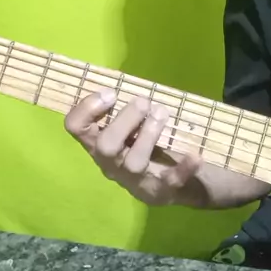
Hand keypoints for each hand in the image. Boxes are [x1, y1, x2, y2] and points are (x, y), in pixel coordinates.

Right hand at [64, 89, 204, 206]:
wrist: (176, 184)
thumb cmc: (146, 144)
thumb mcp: (130, 126)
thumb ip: (123, 107)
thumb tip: (123, 79)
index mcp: (99, 143)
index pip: (76, 128)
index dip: (86, 108)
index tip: (111, 93)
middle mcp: (111, 164)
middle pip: (105, 147)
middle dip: (125, 119)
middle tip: (144, 101)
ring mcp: (135, 181)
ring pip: (133, 162)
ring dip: (149, 134)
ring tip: (162, 113)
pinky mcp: (161, 191)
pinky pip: (170, 181)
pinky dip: (182, 168)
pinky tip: (194, 156)